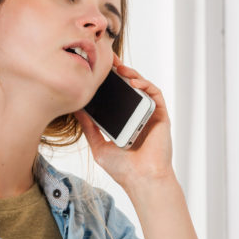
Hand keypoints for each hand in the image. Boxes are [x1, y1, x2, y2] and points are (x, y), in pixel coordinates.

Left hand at [75, 57, 174, 192]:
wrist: (141, 180)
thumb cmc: (122, 168)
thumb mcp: (98, 145)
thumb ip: (89, 127)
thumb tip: (76, 109)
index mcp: (124, 122)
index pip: (116, 96)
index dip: (109, 82)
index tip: (97, 69)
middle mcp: (138, 116)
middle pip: (129, 88)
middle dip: (119, 71)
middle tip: (108, 59)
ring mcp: (150, 115)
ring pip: (143, 88)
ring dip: (132, 74)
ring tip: (120, 68)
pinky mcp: (161, 116)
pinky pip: (155, 95)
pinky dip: (146, 85)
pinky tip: (135, 81)